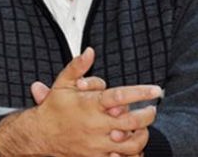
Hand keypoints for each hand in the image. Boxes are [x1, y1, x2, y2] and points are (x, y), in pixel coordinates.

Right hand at [0, 48, 160, 156]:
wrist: (41, 135)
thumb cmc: (53, 108)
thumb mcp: (62, 84)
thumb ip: (77, 66)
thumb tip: (90, 51)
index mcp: (89, 105)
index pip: (120, 96)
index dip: (141, 92)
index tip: (156, 89)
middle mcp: (95, 124)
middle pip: (132, 121)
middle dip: (147, 114)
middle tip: (151, 109)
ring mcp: (97, 143)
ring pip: (132, 143)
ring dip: (142, 134)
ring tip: (143, 126)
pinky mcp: (97, 156)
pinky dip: (132, 152)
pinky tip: (132, 143)